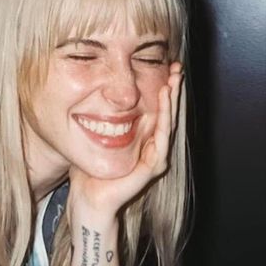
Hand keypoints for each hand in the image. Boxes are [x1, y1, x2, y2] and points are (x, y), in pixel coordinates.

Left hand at [67, 62, 183, 219]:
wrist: (88, 198)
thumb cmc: (88, 171)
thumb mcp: (93, 136)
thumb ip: (98, 118)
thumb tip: (90, 95)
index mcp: (143, 141)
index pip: (158, 111)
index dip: (164, 90)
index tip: (167, 68)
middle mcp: (153, 148)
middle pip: (168, 114)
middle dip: (174, 90)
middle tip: (178, 67)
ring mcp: (155, 158)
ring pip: (169, 123)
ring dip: (172, 100)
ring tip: (174, 79)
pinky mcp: (152, 167)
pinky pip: (161, 139)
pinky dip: (164, 118)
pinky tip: (164, 101)